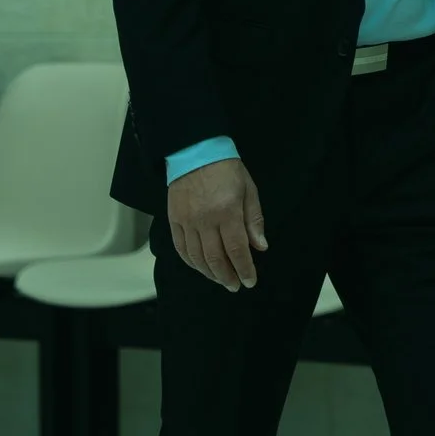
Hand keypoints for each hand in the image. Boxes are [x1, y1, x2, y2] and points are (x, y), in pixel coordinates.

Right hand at [167, 157, 267, 290]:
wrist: (195, 150)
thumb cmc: (226, 168)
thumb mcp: (248, 189)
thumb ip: (254, 220)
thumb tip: (260, 247)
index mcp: (227, 212)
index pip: (237, 250)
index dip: (244, 269)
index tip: (250, 281)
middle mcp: (205, 220)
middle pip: (215, 259)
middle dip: (227, 276)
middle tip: (235, 285)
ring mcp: (187, 221)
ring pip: (197, 258)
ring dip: (209, 273)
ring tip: (220, 279)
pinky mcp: (174, 219)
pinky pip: (181, 248)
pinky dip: (191, 262)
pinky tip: (200, 267)